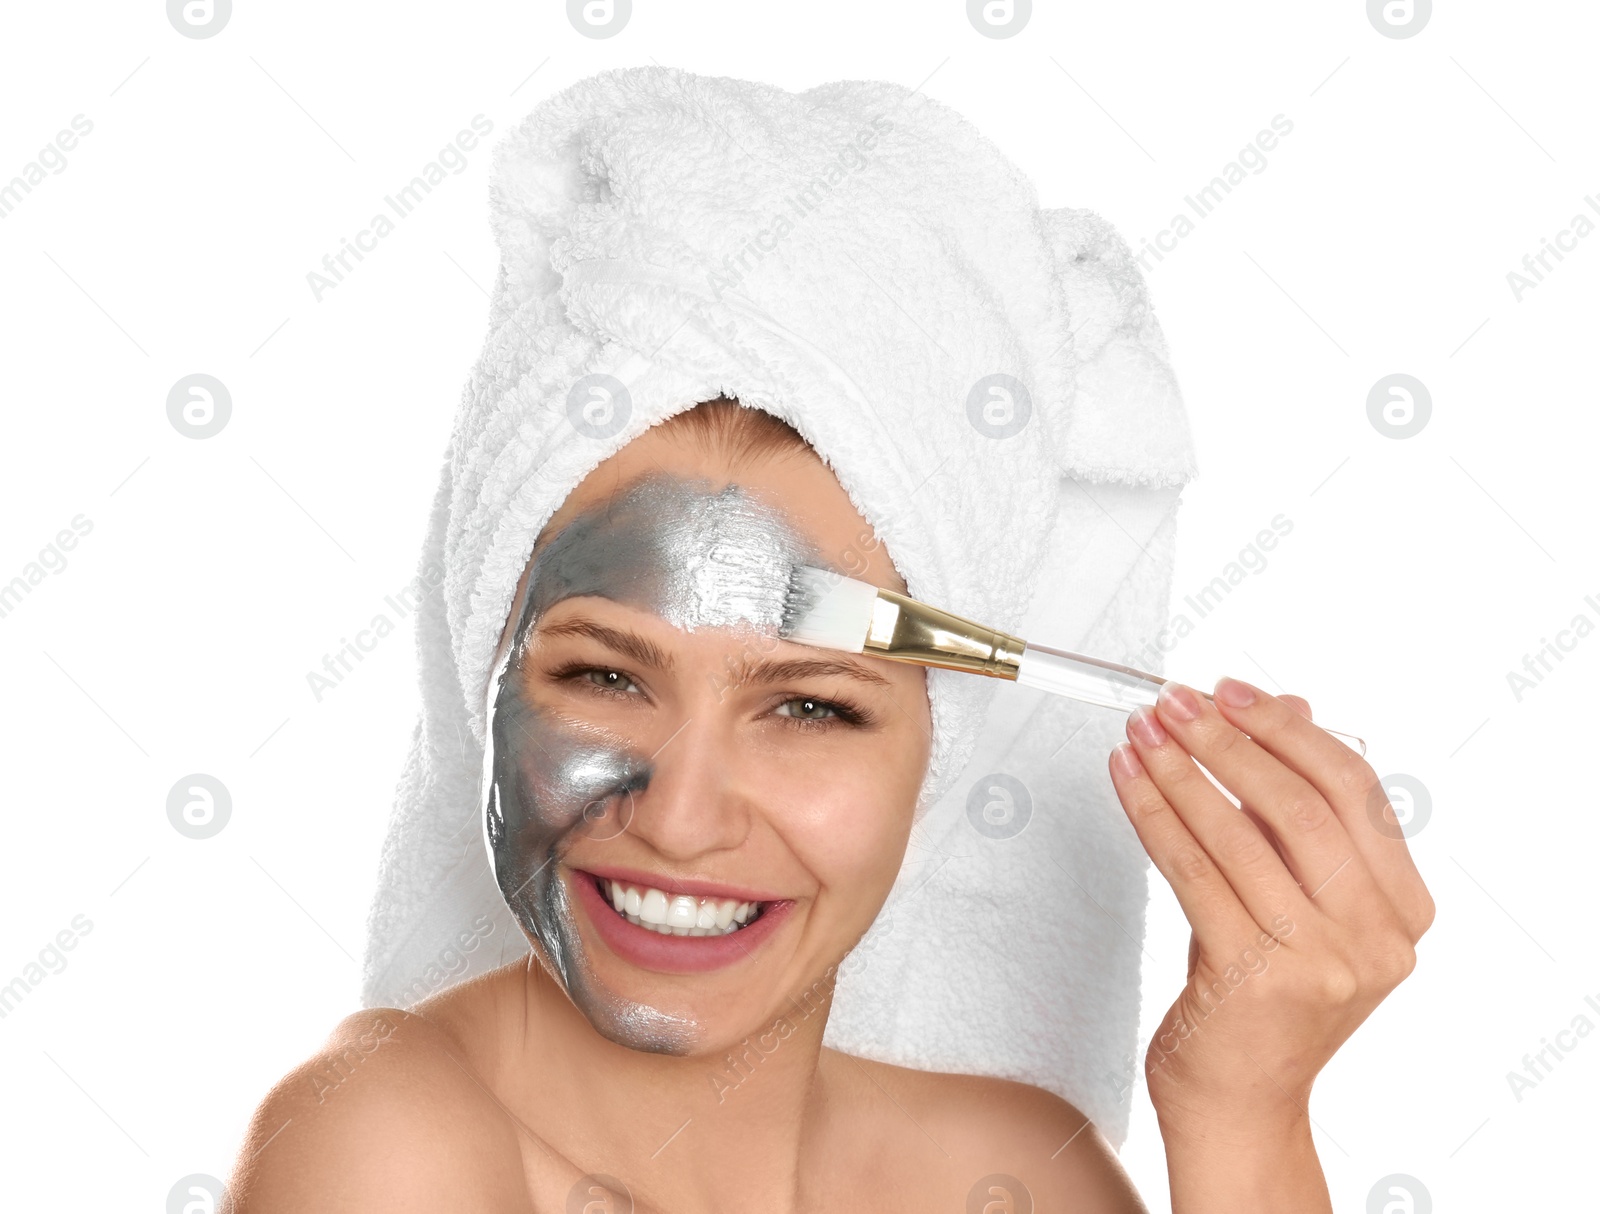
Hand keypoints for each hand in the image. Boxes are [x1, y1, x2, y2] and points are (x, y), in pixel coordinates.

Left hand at [1108, 677, 1434, 1143]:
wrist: (1239, 1104)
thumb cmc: (1262, 996)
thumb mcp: (1296, 900)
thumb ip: (1296, 813)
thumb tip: (1290, 706)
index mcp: (1403, 912)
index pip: (1355, 791)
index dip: (1289, 730)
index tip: (1230, 690)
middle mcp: (1375, 939)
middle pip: (1302, 806)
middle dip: (1228, 741)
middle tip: (1173, 703)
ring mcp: (1320, 963)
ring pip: (1241, 835)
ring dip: (1181, 771)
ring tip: (1140, 732)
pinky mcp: (1252, 979)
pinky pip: (1192, 871)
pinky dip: (1153, 815)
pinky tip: (1126, 780)